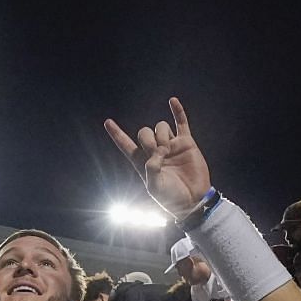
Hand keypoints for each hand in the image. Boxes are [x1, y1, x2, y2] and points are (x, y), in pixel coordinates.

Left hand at [103, 97, 211, 217]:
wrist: (193, 199)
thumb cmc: (171, 198)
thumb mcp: (155, 188)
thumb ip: (151, 170)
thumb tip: (155, 153)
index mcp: (143, 162)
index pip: (126, 145)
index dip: (117, 134)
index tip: (107, 122)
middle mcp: (155, 151)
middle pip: (144, 132)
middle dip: (148, 139)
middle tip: (157, 153)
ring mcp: (171, 145)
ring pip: (160, 127)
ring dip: (162, 135)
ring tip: (167, 150)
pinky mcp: (186, 143)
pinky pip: (181, 123)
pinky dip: (177, 111)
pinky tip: (172, 100)